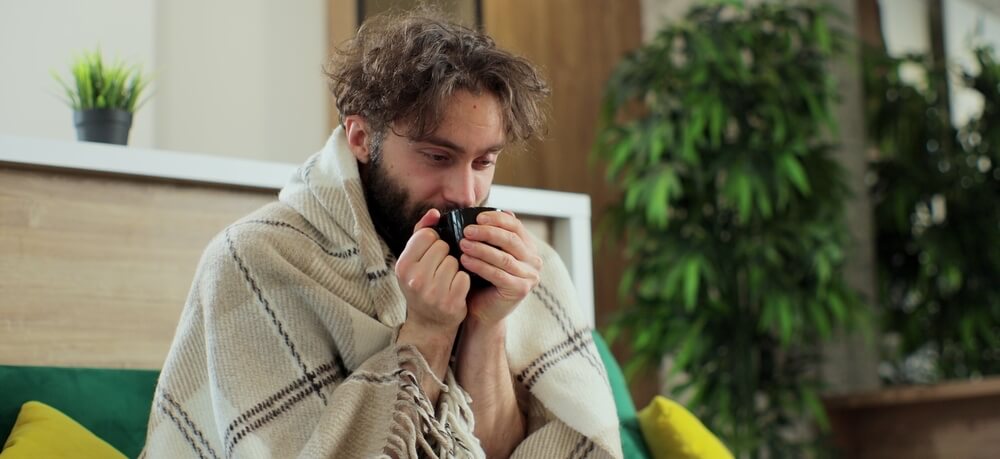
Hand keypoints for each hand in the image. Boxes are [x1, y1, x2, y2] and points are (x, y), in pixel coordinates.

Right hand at [395, 209, 470, 336]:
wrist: (429, 322)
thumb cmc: (422, 284)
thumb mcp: (413, 260)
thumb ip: (421, 232)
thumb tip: (435, 213)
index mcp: (403, 266)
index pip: (427, 235)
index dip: (433, 242)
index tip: (431, 254)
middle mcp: (414, 279)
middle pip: (443, 247)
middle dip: (445, 255)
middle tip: (438, 270)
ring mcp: (432, 293)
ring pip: (455, 261)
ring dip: (455, 268)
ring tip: (446, 280)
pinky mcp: (450, 302)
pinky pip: (465, 277)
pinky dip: (463, 281)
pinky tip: (455, 289)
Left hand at [459, 210, 542, 325]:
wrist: (482, 310)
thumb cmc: (481, 278)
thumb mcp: (486, 252)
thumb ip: (488, 235)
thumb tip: (483, 212)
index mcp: (527, 247)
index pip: (515, 226)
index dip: (497, 219)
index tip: (477, 217)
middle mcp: (534, 260)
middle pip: (511, 240)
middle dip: (487, 232)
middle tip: (467, 230)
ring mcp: (530, 276)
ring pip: (504, 257)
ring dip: (482, 249)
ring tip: (463, 244)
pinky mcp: (521, 290)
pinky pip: (499, 274)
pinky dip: (481, 266)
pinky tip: (465, 261)